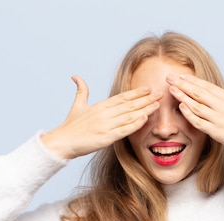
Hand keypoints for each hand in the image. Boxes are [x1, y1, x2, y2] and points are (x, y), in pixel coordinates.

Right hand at [41, 76, 161, 158]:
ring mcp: (106, 125)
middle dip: (146, 99)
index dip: (136, 93)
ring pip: (129, 115)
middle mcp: (104, 113)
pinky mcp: (106, 137)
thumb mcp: (77, 105)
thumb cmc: (70, 125)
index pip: (122, 97)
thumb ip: (81, 91)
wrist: (62, 142)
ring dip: (145, 109)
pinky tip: (145, 119)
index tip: (148, 88)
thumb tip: (75, 76)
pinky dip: (135, 124)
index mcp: (100, 105)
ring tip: (158, 104)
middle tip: (160, 93)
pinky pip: (124, 129)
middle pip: (129, 104)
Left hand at [167, 70, 223, 154]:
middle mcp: (222, 106)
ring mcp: (218, 118)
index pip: (207, 86)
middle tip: (168, 78)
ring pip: (196, 106)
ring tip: (171, 89)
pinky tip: (181, 107)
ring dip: (182, 97)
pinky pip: (199, 122)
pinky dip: (189, 114)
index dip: (193, 80)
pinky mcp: (216, 131)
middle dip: (182, 84)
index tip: (181, 75)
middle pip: (198, 93)